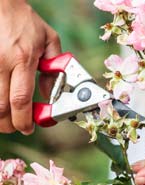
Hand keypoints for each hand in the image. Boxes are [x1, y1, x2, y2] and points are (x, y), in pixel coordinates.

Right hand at [0, 0, 60, 134]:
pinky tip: (0, 105)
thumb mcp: (49, 40)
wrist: (0, 3)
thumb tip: (51, 94)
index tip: (28, 128)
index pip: (21, 99)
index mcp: (23, 58)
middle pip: (1, 107)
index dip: (24, 119)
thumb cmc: (25, 20)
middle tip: (17, 127)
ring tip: (7, 120)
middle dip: (9, 124)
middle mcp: (1, 63)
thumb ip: (54, 68)